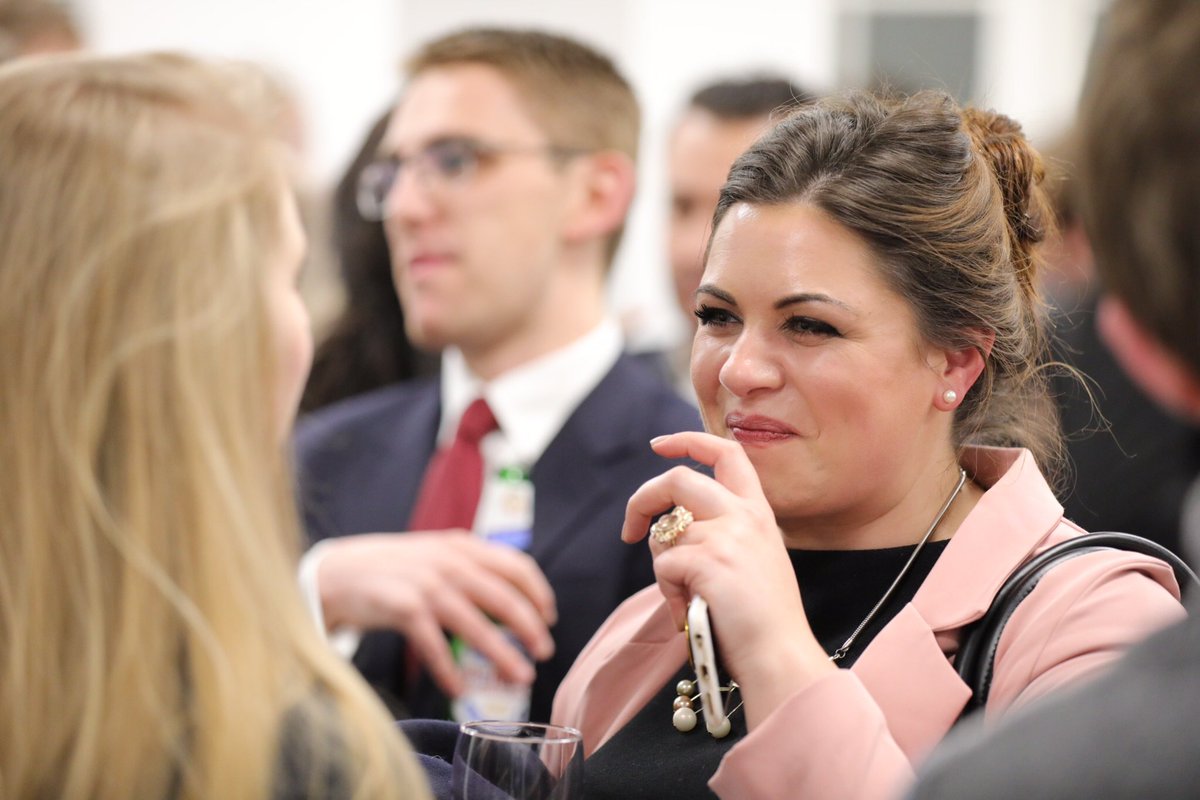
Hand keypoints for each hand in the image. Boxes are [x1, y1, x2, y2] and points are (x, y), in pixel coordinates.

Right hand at [316, 532, 556, 697]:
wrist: (338, 572)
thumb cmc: (395, 569)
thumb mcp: (437, 555)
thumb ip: (471, 568)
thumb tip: (514, 599)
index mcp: (463, 546)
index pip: (517, 566)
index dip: (538, 594)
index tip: (549, 618)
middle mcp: (450, 562)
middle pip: (504, 598)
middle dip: (530, 629)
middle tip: (544, 653)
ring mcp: (427, 584)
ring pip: (476, 625)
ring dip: (502, 655)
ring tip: (519, 677)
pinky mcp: (404, 608)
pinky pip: (436, 646)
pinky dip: (450, 671)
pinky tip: (460, 690)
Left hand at [623, 432, 833, 725]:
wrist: (780, 656)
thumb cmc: (763, 621)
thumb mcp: (754, 561)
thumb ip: (723, 534)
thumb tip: (670, 525)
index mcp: (759, 513)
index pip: (727, 454)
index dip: (688, 441)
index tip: (659, 445)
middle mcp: (744, 516)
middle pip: (678, 479)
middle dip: (642, 500)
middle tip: (629, 531)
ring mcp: (727, 536)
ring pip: (664, 533)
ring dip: (663, 569)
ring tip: (686, 598)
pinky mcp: (708, 561)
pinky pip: (663, 565)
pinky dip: (667, 593)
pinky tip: (689, 612)